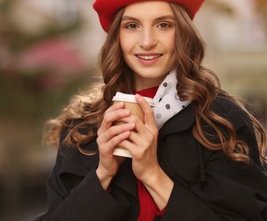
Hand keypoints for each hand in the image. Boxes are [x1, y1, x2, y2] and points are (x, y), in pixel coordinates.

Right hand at [96, 102, 134, 189]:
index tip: (124, 102)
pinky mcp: (104, 149)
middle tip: (128, 111)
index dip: (115, 107)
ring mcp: (102, 141)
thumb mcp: (121, 135)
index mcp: (105, 127)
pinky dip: (120, 137)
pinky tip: (128, 134)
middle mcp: (101, 132)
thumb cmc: (118, 149)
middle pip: (107, 118)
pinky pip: (112, 142)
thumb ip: (125, 125)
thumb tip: (137, 112)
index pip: (108, 113)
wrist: (111, 166)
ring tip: (132, 124)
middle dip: (118, 114)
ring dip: (122, 126)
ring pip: (110, 130)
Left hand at [120, 94, 172, 208]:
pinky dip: (117, 139)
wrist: (150, 171)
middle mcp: (150, 135)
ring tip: (112, 126)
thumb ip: (143, 128)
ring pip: (127, 129)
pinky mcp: (137, 152)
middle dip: (123, 117)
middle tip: (116, 115)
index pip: (149, 113)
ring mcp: (144, 144)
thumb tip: (133, 116)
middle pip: (134, 119)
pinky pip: (124, 141)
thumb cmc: (147, 153)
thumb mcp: (149, 138)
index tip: (136, 95)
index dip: (143, 103)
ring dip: (118, 127)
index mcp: (153, 130)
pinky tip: (113, 139)